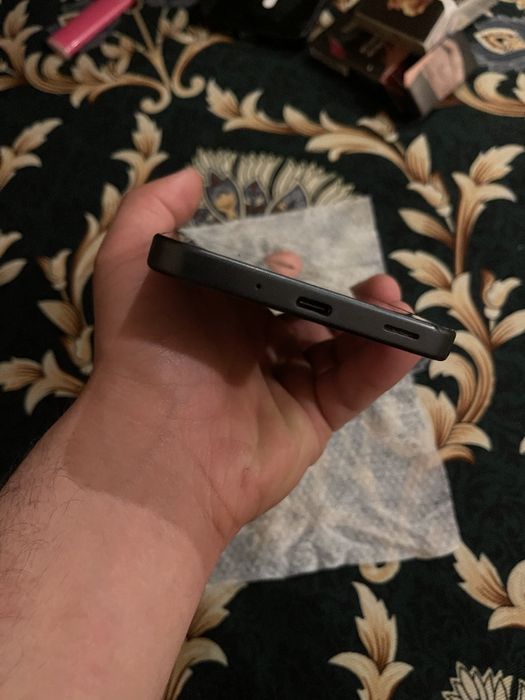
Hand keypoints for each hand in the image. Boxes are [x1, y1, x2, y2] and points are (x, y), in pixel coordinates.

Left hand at [87, 168, 416, 548]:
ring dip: (372, 325)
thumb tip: (192, 176)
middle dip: (339, 300)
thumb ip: (152, 212)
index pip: (262, 294)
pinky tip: (406, 338)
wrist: (161, 440)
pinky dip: (383, 364)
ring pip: (339, 352)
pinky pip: (353, 389)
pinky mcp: (311, 423)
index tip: (286, 265)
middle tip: (370, 285)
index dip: (280, 275)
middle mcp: (252, 355)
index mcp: (218, 322)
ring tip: (395, 302)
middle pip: (309, 321)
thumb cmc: (151, 347)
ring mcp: (284, 390)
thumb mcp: (130, 263)